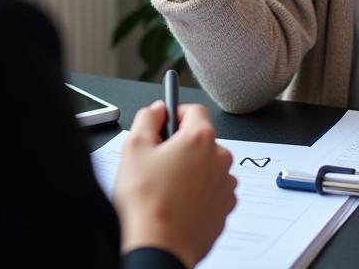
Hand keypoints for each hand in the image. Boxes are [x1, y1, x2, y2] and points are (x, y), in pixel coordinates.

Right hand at [114, 102, 236, 267]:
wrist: (158, 249)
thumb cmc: (145, 203)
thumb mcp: (134, 147)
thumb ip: (147, 118)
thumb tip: (157, 110)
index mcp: (200, 138)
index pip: (194, 109)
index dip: (176, 113)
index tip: (165, 123)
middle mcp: (220, 159)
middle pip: (201, 139)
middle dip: (182, 145)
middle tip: (158, 161)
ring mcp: (225, 186)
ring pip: (207, 165)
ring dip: (191, 169)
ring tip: (166, 187)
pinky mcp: (225, 210)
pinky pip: (212, 190)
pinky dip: (198, 192)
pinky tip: (177, 203)